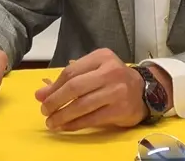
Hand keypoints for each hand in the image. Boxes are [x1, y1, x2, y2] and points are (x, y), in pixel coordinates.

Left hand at [34, 48, 157, 131]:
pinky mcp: (120, 109)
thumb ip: (68, 80)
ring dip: (63, 115)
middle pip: (75, 87)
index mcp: (101, 57)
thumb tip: (40, 94)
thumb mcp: (93, 72)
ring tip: (52, 122)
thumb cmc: (113, 80)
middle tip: (44, 111)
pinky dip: (76, 124)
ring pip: (82, 105)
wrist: (144, 91)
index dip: (53, 87)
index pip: (70, 72)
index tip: (41, 98)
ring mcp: (117, 91)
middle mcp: (110, 71)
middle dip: (55, 101)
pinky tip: (66, 127)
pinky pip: (92, 118)